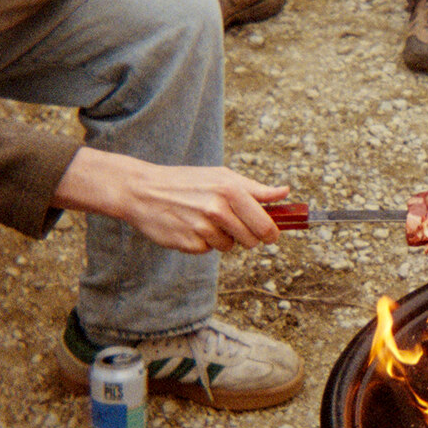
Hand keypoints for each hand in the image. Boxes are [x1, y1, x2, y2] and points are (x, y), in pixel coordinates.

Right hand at [53, 148, 287, 252]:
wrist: (143, 190)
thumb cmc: (187, 181)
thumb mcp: (222, 177)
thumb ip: (256, 189)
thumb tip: (285, 192)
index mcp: (230, 190)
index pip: (265, 224)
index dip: (271, 232)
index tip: (270, 233)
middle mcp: (218, 209)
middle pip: (252, 240)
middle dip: (248, 236)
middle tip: (233, 224)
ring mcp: (203, 228)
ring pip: (230, 246)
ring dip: (223, 238)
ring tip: (204, 220)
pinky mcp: (189, 244)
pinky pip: (209, 250)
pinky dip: (204, 242)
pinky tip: (190, 227)